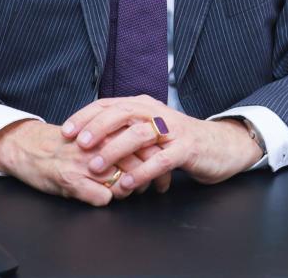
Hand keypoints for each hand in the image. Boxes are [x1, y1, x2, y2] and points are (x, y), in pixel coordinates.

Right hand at [0, 119, 153, 205]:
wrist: (29, 147)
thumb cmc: (66, 143)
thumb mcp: (96, 134)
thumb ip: (119, 138)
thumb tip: (148, 149)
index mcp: (108, 131)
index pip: (145, 145)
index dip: (160, 161)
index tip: (164, 171)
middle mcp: (99, 145)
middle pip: (139, 165)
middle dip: (151, 179)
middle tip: (157, 187)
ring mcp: (85, 164)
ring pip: (123, 184)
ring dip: (129, 192)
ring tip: (129, 193)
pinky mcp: (71, 181)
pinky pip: (101, 198)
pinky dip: (106, 200)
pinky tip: (102, 197)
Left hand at [61, 96, 263, 192]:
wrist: (221, 146)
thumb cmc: (179, 142)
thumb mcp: (150, 131)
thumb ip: (125, 130)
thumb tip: (90, 139)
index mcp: (144, 105)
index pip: (109, 104)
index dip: (86, 115)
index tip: (66, 131)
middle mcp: (156, 112)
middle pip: (122, 113)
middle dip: (97, 127)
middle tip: (79, 144)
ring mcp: (173, 129)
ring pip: (139, 134)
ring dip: (115, 150)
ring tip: (96, 167)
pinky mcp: (187, 148)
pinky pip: (161, 159)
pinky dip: (143, 171)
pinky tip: (128, 183)